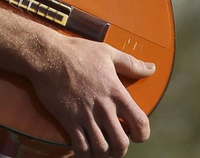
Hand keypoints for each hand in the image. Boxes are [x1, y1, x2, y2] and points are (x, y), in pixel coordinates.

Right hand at [28, 36, 153, 156]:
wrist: (47, 55)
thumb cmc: (77, 52)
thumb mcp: (107, 53)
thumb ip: (131, 63)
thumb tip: (152, 68)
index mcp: (116, 93)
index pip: (140, 123)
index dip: (142, 135)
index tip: (136, 135)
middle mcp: (103, 108)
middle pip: (121, 143)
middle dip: (121, 149)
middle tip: (116, 144)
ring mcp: (85, 115)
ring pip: (102, 148)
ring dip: (104, 152)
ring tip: (101, 147)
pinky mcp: (68, 120)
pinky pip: (80, 146)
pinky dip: (85, 153)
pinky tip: (85, 148)